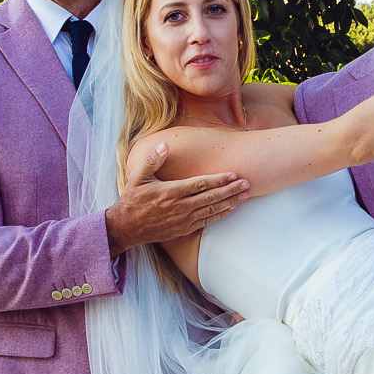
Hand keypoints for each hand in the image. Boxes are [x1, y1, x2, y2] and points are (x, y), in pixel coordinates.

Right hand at [104, 143, 248, 254]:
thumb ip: (152, 160)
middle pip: (211, 197)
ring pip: (212, 210)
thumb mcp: (138, 177)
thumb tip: (165, 144)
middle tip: (247, 183)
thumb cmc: (132, 200)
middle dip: (230, 190)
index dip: (218, 179)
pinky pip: (206, 222)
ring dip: (230, 202)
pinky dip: (220, 215)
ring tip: (245, 195)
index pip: (200, 184)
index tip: (233, 174)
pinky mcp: (183, 229)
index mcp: (170, 192)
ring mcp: (183, 220)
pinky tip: (231, 208)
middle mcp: (179, 207)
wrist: (126, 227)